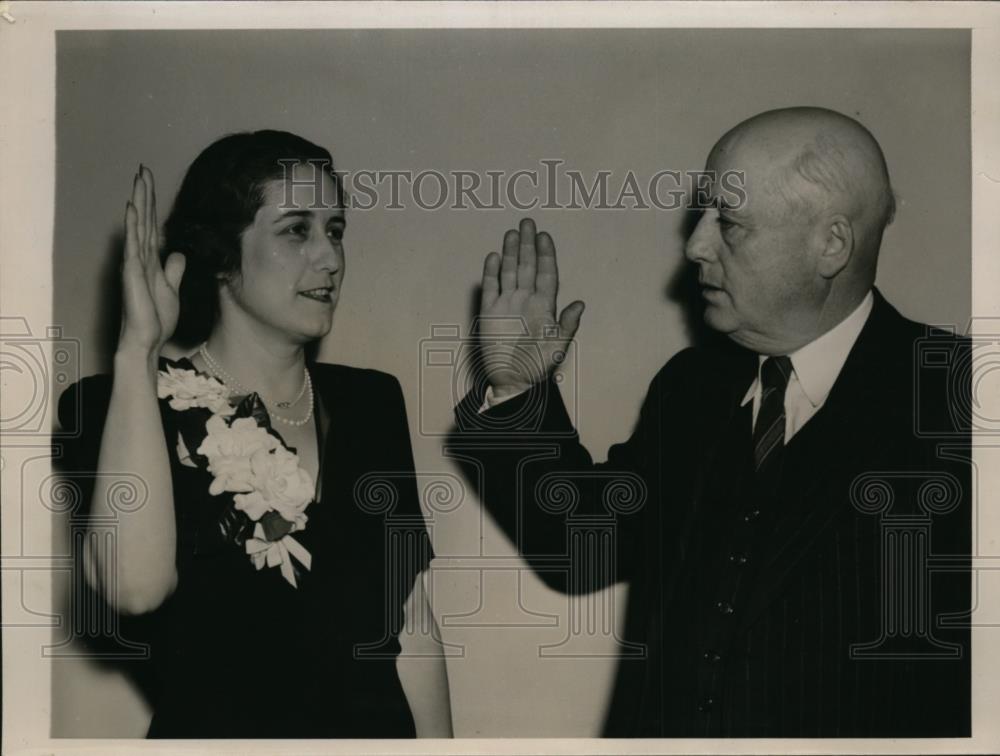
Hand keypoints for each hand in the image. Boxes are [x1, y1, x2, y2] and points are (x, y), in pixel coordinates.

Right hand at [117, 165, 185, 360]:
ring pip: (137, 226)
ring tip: (138, 179)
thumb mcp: (171, 288)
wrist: (147, 340)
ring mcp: (134, 263)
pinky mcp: (132, 273)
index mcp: (150, 259)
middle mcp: (140, 257)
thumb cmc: (156, 317)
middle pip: (143, 219)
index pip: (151, 224)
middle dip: (144, 194)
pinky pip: (132, 245)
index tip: (151, 181)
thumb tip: (177, 254)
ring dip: (138, 202)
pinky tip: (131, 208)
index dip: (152, 204)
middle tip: (143, 168)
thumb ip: (173, 270)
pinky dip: (132, 226)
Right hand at [478, 218, 584, 397]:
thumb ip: (567, 325)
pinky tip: (495, 257)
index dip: (546, 255)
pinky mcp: (490, 312)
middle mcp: (526, 301)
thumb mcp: (557, 348)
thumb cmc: (537, 367)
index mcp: (544, 306)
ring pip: (510, 272)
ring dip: (511, 253)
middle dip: (528, 244)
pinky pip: (491, 287)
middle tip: (527, 222)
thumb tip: (580, 303)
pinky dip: (492, 272)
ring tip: (512, 233)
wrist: (512, 382)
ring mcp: (507, 304)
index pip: (546, 274)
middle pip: (527, 266)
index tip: (545, 236)